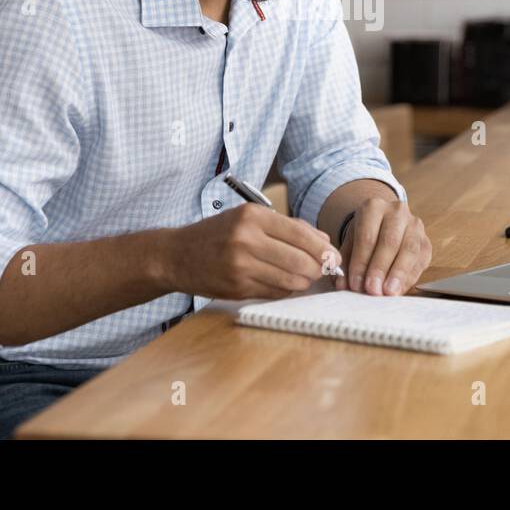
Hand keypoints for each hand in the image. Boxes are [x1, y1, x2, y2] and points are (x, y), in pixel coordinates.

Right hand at [166, 203, 341, 299]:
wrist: (176, 255)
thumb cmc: (217, 233)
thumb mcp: (249, 218)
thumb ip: (288, 227)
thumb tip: (324, 241)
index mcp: (252, 217)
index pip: (300, 234)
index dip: (323, 249)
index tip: (333, 257)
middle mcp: (246, 239)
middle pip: (300, 260)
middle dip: (318, 268)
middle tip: (324, 270)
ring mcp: (240, 266)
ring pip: (291, 280)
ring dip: (304, 282)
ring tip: (305, 277)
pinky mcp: (237, 287)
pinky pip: (275, 292)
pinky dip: (286, 290)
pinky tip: (284, 283)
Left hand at [335, 197, 431, 295]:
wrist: (384, 225)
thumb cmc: (365, 235)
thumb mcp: (351, 243)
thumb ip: (346, 263)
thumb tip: (342, 285)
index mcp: (373, 207)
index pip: (367, 237)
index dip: (361, 263)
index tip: (356, 284)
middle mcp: (396, 212)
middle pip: (389, 242)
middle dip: (380, 269)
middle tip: (372, 290)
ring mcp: (415, 226)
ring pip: (409, 251)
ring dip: (398, 274)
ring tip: (388, 292)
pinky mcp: (426, 242)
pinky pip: (420, 261)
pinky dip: (409, 278)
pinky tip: (399, 290)